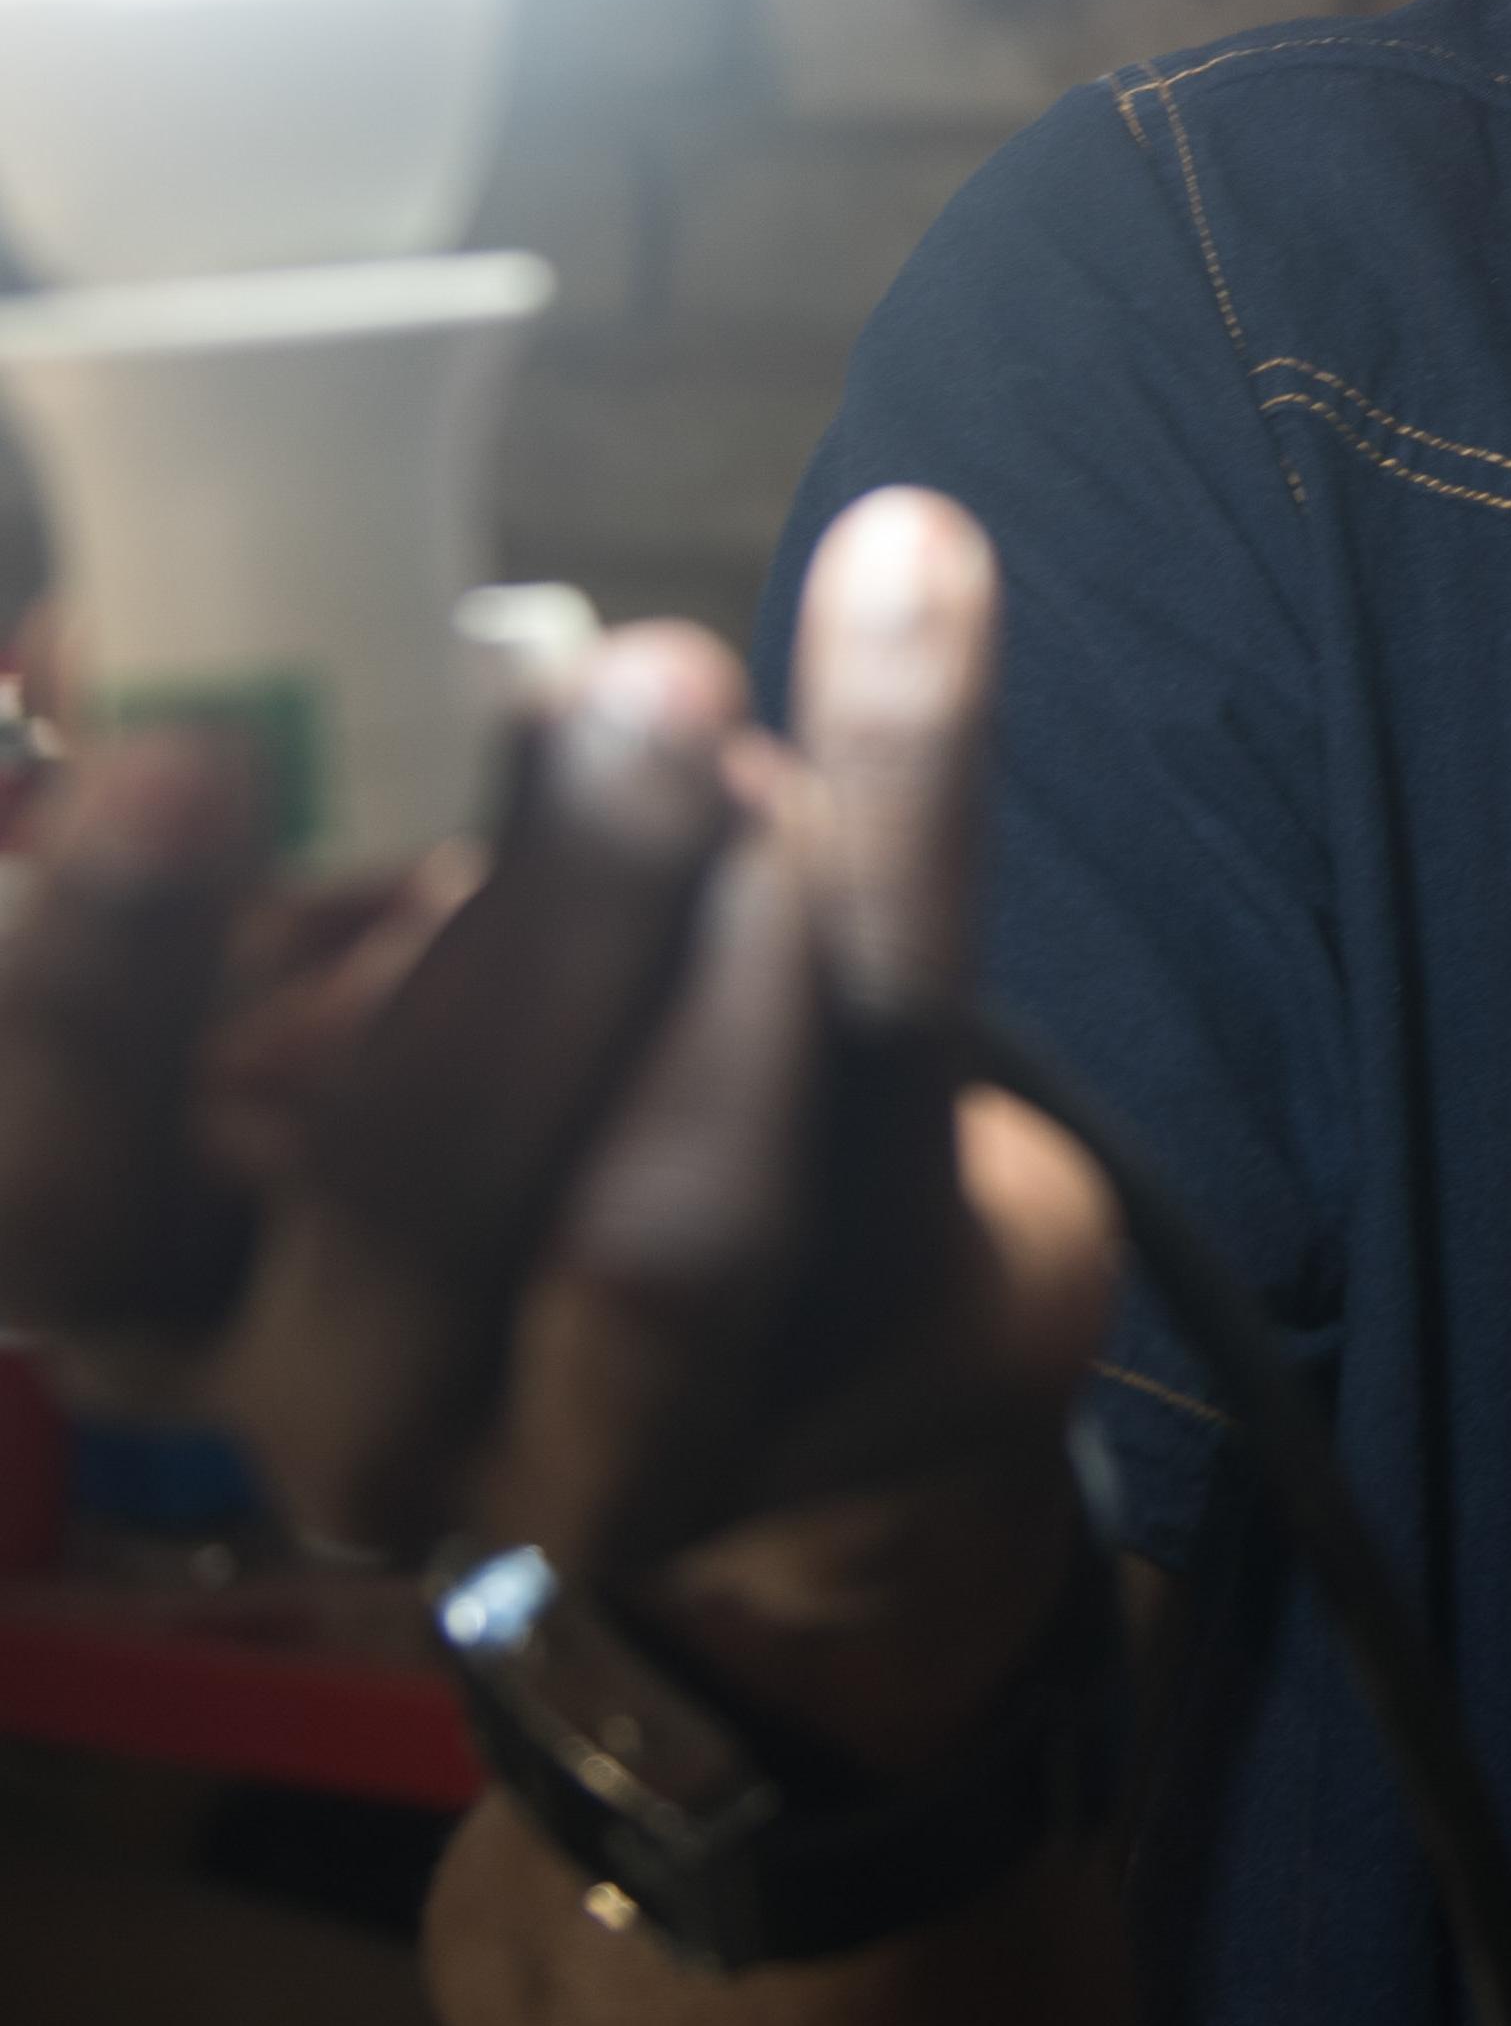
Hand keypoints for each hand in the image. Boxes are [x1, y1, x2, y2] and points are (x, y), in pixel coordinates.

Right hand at [0, 493, 1120, 1777]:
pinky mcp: (862, 1351)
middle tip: (641, 686)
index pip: (50, 1193)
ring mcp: (615, 1438)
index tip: (184, 752)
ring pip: (676, 1232)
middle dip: (539, 923)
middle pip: (413, 1213)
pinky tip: (906, 587)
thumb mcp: (283, 918)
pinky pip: (896, 1081)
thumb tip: (140, 628)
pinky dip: (909, 811)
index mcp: (150, 1277)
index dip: (93, 994)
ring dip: (724, 916)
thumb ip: (221, 789)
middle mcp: (349, 1412)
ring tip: (719, 689)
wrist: (778, 1232)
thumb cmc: (443, 1015)